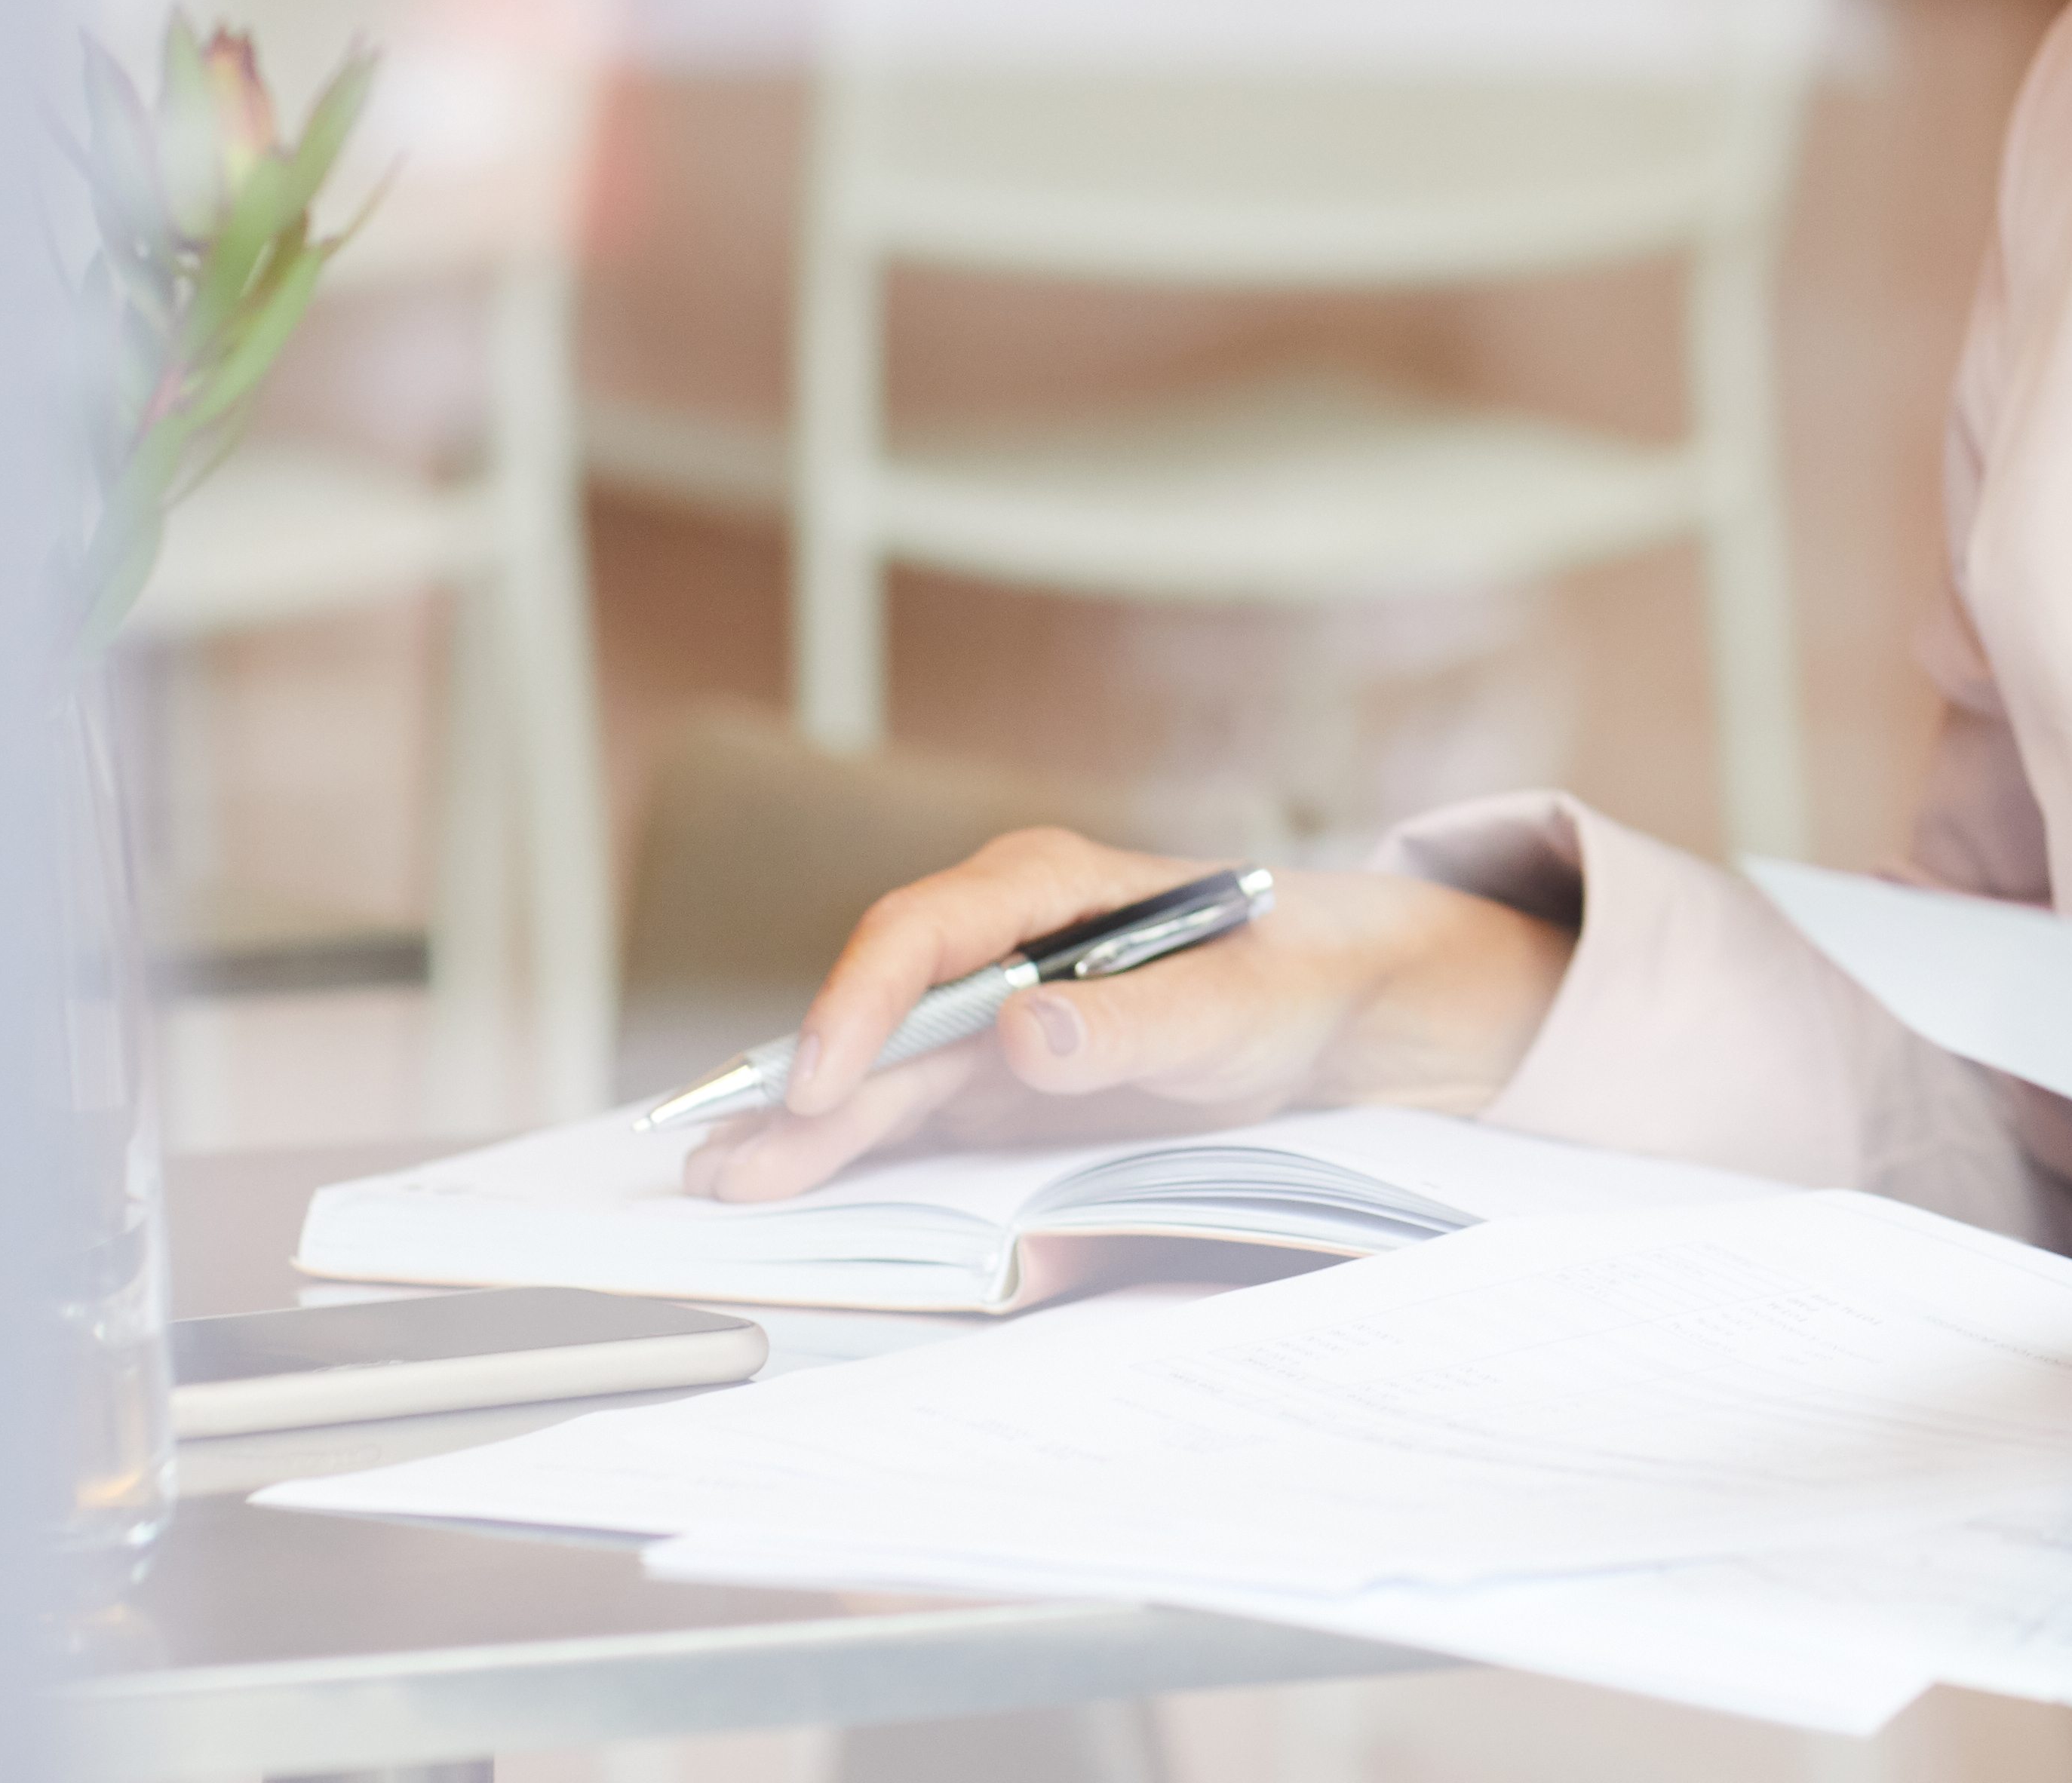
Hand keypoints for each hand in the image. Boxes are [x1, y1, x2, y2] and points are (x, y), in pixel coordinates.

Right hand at [687, 827, 1576, 1203]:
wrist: (1350, 1009)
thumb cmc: (1296, 975)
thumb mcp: (1232, 1005)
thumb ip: (1131, 1022)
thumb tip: (1018, 1032)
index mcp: (1046, 888)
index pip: (924, 934)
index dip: (862, 1002)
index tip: (825, 1078)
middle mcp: (1000, 945)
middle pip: (881, 1010)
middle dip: (803, 1082)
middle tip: (721, 1156)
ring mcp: (993, 1015)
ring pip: (882, 1070)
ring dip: (806, 1125)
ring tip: (722, 1182)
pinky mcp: (1002, 1080)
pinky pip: (913, 1111)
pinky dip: (851, 1148)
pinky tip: (790, 1183)